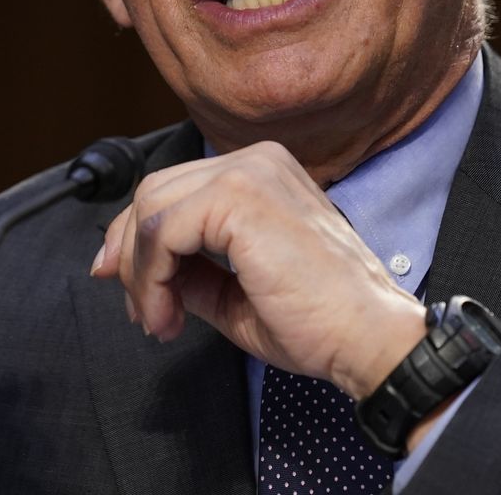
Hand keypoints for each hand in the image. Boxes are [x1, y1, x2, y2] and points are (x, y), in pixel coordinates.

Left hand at [90, 141, 426, 400]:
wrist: (368, 339)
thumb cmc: (319, 322)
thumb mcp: (232, 292)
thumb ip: (188, 270)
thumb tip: (134, 269)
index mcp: (260, 172)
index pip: (174, 190)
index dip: (137, 239)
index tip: (132, 289)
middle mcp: (254, 160)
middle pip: (154, 193)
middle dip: (131, 256)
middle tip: (141, 311)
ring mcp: (248, 172)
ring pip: (150, 210)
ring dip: (142, 274)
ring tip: (159, 321)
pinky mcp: (239, 197)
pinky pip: (162, 231)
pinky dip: (152, 278)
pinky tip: (168, 317)